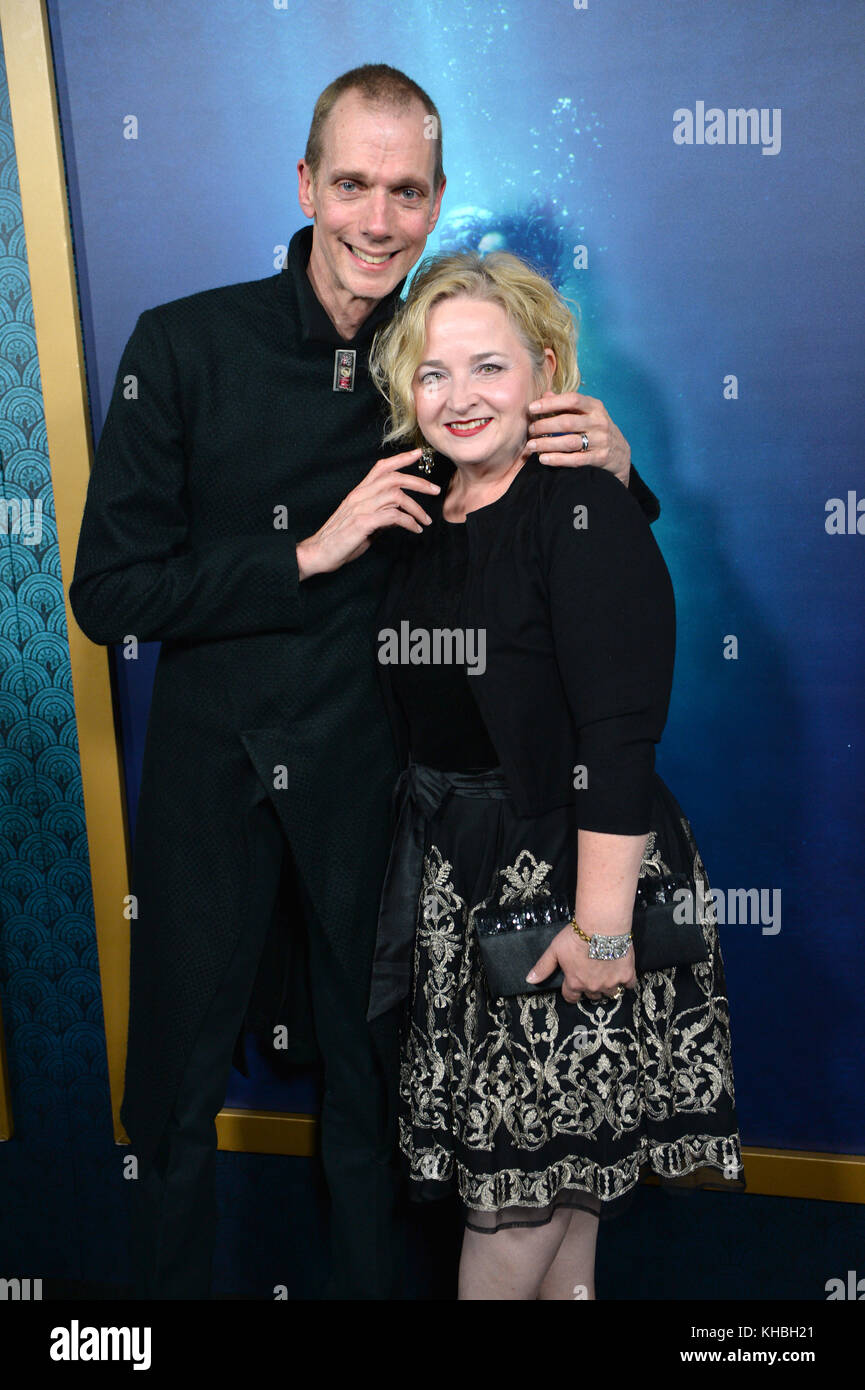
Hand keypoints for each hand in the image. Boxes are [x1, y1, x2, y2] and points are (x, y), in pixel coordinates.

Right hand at [297, 449, 440, 577]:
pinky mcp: (363, 522)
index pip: (381, 468)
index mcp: (359, 492)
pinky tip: (415, 529)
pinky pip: (393, 516)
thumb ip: (381, 516)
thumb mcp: (364, 524)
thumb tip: (400, 515)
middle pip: (393, 478)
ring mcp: (361, 508)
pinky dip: (409, 522)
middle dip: (418, 482)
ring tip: (426, 520)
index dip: (400, 459)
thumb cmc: (340, 540)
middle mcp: (359, 495)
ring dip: (416, 508)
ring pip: (396, 496)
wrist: (318, 553)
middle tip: (435, 490)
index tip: (418, 454)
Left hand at [523, 390, 630, 484]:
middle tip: (530, 430)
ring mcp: (601, 440)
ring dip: (547, 444)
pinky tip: (543, 459)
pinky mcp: (600, 458)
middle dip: (544, 426)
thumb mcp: (587, 413)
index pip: (572, 400)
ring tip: (531, 446)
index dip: (550, 403)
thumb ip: (566, 404)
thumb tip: (545, 394)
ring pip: (569, 442)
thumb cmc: (596, 429)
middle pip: (567, 422)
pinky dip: (557, 459)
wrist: (620, 452)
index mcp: (595, 406)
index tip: (532, 408)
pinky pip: (576, 459)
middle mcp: (599, 422)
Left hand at [526, 925, 636, 1003]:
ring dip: (608, 986)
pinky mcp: (626, 975)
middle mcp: (593, 986)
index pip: (571, 997)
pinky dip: (626, 981)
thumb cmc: (576, 936)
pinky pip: (628, 985)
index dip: (571, 992)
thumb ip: (543, 967)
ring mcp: (611, 982)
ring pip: (610, 993)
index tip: (574, 986)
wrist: (601, 926)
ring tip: (606, 975)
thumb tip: (530, 980)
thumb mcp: (555, 950)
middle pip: (592, 996)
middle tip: (591, 975)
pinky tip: (623, 972)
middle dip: (590, 988)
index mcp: (575, 982)